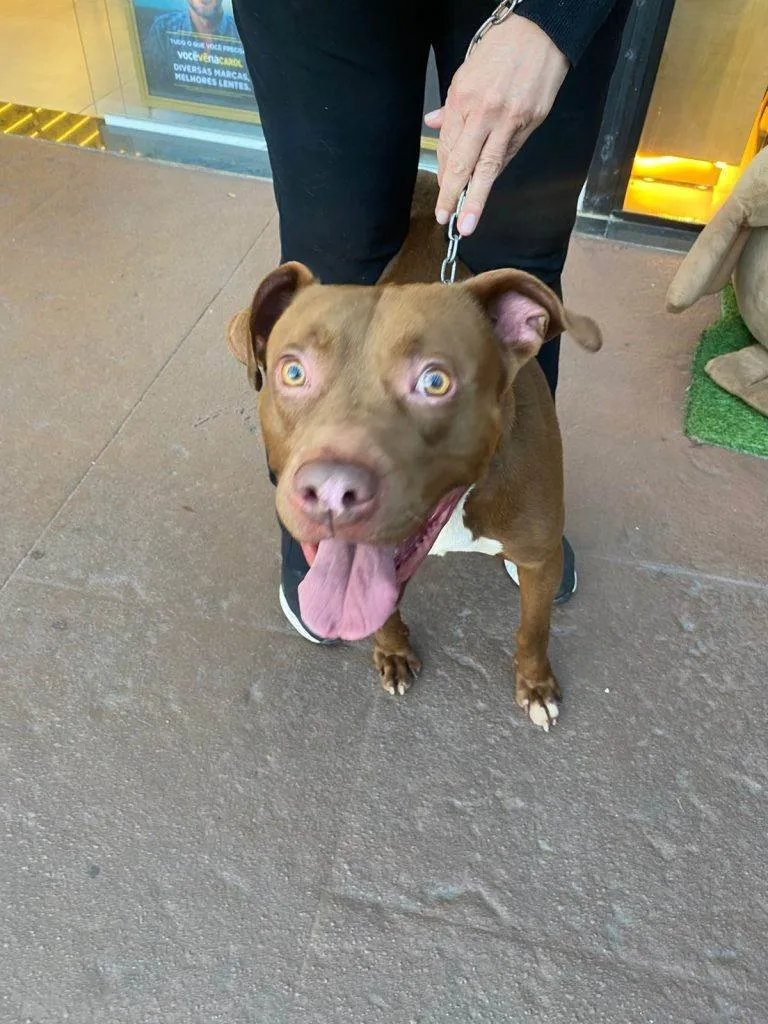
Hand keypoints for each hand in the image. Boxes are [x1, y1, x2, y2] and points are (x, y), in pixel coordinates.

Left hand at [424, 15, 568, 235]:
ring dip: (478, 198)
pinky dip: (497, 170)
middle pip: (466, 163)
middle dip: (454, 195)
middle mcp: (486, 112)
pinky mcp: (532, 122)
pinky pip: (510, 153)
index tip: (442, 194)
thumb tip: (434, 125)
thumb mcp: (466, 72)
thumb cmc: (501, 49)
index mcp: (465, 99)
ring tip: (469, 222)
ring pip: (490, 167)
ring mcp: (511, 120)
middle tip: (447, 221)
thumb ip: (451, 105)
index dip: (445, 174)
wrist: (541, 33)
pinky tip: (489, 183)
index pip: (450, 147)